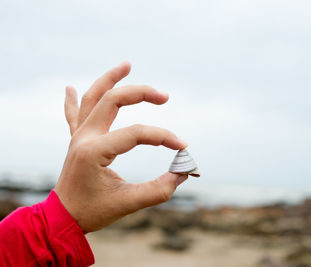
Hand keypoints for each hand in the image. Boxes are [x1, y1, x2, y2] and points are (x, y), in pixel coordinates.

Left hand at [54, 62, 187, 232]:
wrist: (62, 219)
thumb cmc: (92, 211)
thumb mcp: (127, 203)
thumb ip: (158, 190)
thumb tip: (183, 173)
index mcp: (94, 150)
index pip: (136, 133)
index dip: (163, 138)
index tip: (182, 148)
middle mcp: (84, 137)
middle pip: (112, 99)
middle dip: (141, 93)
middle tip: (164, 96)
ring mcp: (78, 136)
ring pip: (92, 97)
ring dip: (109, 79)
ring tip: (126, 64)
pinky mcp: (76, 140)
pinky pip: (74, 113)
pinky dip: (73, 99)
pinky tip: (69, 87)